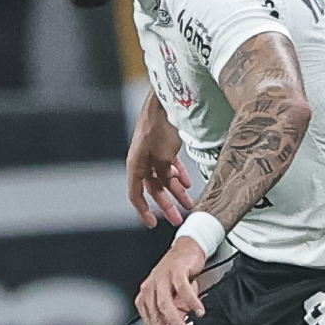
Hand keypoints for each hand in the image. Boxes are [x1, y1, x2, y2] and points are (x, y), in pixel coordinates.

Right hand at [127, 101, 192, 226]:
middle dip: (167, 205)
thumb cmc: (158, 124)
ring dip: (176, 191)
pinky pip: (170, 166)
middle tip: (178, 218)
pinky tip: (187, 182)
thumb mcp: (162, 155)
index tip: (153, 223)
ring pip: (164, 178)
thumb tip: (169, 181)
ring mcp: (152, 153)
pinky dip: (178, 175)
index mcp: (135, 165)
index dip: (144, 211)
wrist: (165, 101)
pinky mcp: (163, 146)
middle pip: (154, 189)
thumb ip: (164, 172)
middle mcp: (142, 161)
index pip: (136, 195)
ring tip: (189, 202)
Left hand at [137, 235, 209, 324]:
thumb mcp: (175, 300)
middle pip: (156, 317)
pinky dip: (191, 301)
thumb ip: (173, 319)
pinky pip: (182, 288)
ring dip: (175, 321)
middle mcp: (150, 288)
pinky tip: (199, 311)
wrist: (187, 249)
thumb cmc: (178, 276)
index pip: (151, 324)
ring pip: (165, 304)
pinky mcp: (175, 270)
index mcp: (146, 297)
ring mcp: (161, 278)